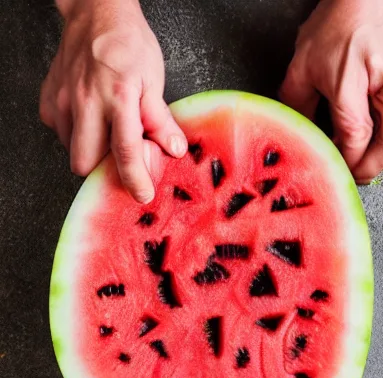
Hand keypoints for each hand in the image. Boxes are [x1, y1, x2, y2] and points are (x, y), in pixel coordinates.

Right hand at [40, 0, 186, 202]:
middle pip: (85, 164)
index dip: (134, 180)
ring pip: (71, 151)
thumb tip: (173, 149)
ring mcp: (62, 101)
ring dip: (92, 153)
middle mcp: (85, 102)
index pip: (124, 152)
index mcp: (118, 98)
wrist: (96, 13)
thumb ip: (160, 119)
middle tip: (123, 160)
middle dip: (104, 171)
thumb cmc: (128, 43)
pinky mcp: (49, 99)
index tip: (142, 195)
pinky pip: (60, 133)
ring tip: (109, 135)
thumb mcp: (155, 80)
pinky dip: (77, 136)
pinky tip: (93, 123)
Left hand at [280, 0, 382, 183]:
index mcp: (360, 79)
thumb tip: (303, 139)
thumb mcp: (303, 68)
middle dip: (370, 168)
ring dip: (377, 156)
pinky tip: (364, 140)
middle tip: (349, 176)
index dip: (345, 161)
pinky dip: (382, 140)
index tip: (331, 169)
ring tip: (354, 159)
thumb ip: (298, 108)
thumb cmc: (336, 25)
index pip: (358, 137)